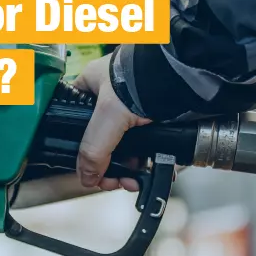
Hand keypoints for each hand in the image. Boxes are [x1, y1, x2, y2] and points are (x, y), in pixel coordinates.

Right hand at [72, 54, 151, 191]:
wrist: (180, 74)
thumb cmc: (141, 75)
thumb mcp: (107, 115)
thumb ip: (93, 149)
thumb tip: (87, 177)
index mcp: (90, 86)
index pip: (75, 123)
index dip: (82, 150)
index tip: (91, 171)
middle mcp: (111, 97)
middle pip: (102, 141)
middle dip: (109, 166)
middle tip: (114, 181)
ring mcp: (133, 109)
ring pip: (125, 147)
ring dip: (128, 169)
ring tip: (133, 181)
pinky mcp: (153, 118)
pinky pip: (145, 145)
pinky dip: (146, 162)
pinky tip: (147, 174)